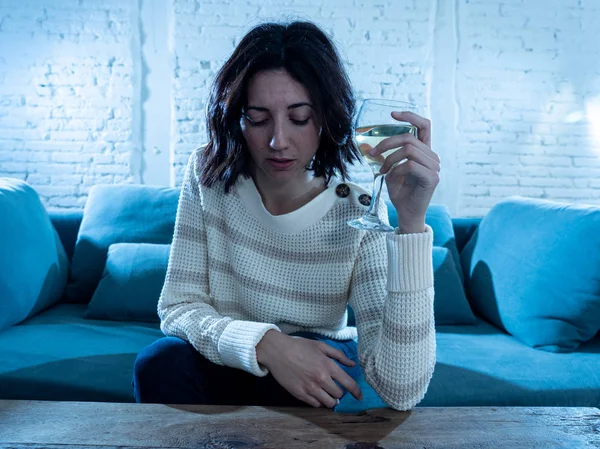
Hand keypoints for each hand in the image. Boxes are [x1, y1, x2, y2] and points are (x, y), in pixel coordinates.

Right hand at [256, 330, 362, 407]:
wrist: (277, 351)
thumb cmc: (299, 346)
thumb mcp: (320, 346)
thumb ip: (338, 355)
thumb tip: (352, 364)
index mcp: (327, 366)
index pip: (348, 383)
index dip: (356, 392)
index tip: (359, 396)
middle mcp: (321, 379)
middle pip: (338, 395)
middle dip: (339, 393)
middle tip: (335, 389)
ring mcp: (310, 388)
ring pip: (328, 403)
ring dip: (330, 400)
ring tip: (326, 394)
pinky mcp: (299, 394)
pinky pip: (315, 404)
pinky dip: (318, 401)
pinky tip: (315, 394)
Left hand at [369, 111, 440, 233]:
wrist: (406, 213)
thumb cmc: (400, 192)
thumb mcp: (391, 170)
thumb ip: (388, 156)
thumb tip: (369, 145)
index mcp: (424, 152)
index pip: (424, 126)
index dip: (410, 116)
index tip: (392, 114)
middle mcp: (432, 157)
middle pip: (409, 138)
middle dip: (387, 143)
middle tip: (373, 153)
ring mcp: (434, 167)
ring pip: (408, 150)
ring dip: (390, 159)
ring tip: (383, 171)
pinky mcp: (432, 178)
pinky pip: (410, 165)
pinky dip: (397, 170)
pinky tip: (392, 178)